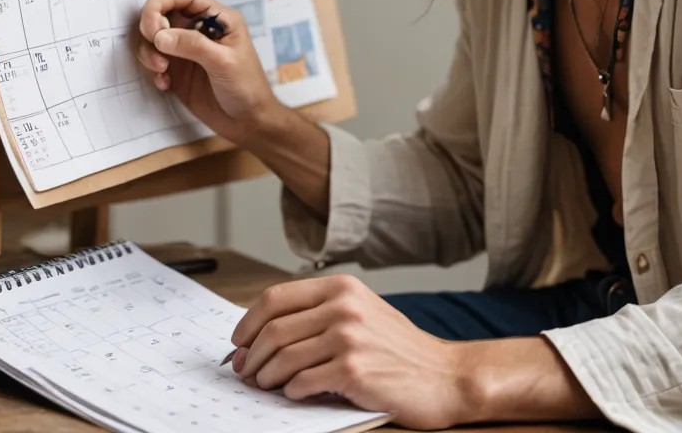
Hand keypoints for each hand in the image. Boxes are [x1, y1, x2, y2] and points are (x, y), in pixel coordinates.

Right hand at [134, 0, 276, 145]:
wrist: (247, 121)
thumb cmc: (247, 87)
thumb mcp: (224, 62)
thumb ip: (193, 45)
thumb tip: (160, 35)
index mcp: (217, 18)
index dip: (161, 2)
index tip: (152, 25)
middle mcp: (199, 28)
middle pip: (162, 12)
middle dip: (151, 28)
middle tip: (156, 51)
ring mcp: (186, 49)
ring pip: (153, 37)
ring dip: (148, 52)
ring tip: (162, 71)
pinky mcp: (177, 68)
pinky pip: (152, 59)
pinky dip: (151, 69)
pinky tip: (165, 84)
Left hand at [230, 274, 472, 428]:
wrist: (442, 375)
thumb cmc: (397, 348)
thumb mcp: (359, 314)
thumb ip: (317, 315)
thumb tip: (262, 336)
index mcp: (342, 288)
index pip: (275, 298)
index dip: (248, 322)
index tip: (239, 341)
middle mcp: (343, 307)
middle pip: (273, 330)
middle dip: (251, 355)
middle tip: (246, 371)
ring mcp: (348, 338)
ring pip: (282, 358)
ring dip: (266, 377)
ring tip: (266, 385)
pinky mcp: (352, 371)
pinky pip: (302, 383)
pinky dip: (291, 392)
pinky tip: (296, 393)